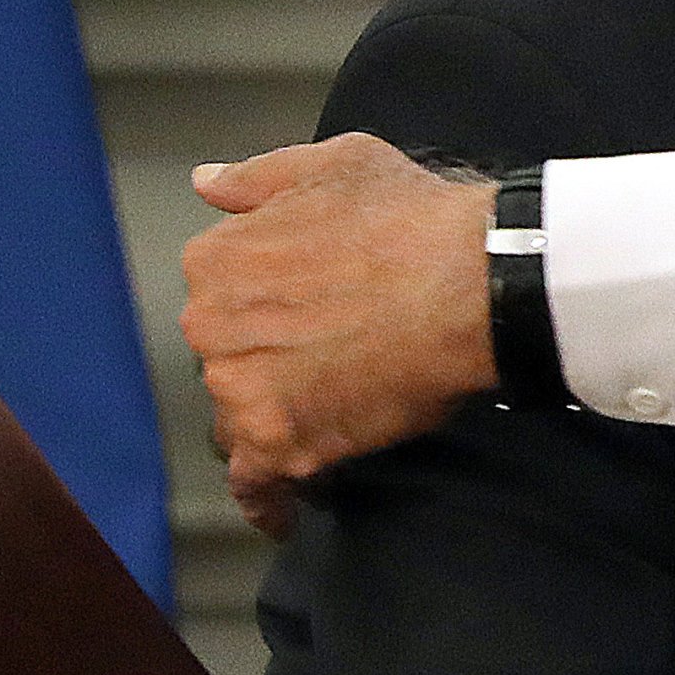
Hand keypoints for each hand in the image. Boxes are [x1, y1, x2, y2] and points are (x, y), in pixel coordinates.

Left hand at [183, 134, 498, 530]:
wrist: (468, 285)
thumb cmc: (410, 218)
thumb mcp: (333, 164)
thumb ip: (258, 178)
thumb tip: (206, 184)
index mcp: (215, 259)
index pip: (221, 294)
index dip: (266, 304)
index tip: (305, 311)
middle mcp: (210, 326)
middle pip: (226, 357)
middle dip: (266, 360)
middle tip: (333, 358)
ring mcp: (239, 389)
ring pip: (240, 416)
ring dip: (273, 419)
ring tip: (328, 420)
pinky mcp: (277, 443)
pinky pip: (254, 483)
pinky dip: (267, 499)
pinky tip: (283, 509)